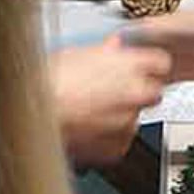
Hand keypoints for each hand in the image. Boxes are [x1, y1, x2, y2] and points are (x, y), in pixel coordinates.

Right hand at [52, 31, 174, 165]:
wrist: (32, 114)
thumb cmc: (46, 83)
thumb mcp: (74, 55)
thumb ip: (103, 52)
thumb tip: (112, 47)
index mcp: (129, 64)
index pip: (160, 63)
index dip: (148, 66)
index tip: (139, 69)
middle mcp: (136, 92)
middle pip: (153, 92)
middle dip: (137, 92)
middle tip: (110, 91)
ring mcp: (129, 121)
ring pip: (134, 118)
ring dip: (119, 115)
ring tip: (87, 111)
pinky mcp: (118, 146)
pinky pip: (121, 141)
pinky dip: (107, 137)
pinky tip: (85, 127)